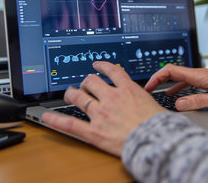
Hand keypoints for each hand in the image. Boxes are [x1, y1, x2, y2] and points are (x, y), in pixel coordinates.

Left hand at [42, 61, 165, 156]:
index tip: (97, 66)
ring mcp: (101, 113)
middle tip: (83, 85)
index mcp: (128, 90)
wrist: (157, 140)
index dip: (102, 66)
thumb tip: (147, 101)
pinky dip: (56, 120)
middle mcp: (112, 98)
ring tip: (69, 94)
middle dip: (86, 82)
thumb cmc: (160, 125)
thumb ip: (144, 99)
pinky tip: (47, 117)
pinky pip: (71, 123)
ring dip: (72, 94)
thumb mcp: (155, 103)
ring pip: (79, 97)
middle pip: (92, 82)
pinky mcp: (94, 131)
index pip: (112, 71)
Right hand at [145, 64, 207, 110]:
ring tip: (156, 93)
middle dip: (157, 80)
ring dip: (165, 83)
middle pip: (171, 72)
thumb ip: (198, 102)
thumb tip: (178, 104)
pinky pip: (185, 82)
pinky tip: (173, 95)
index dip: (157, 77)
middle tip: (147, 90)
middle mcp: (197, 74)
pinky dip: (175, 87)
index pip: (171, 70)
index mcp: (198, 75)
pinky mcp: (204, 81)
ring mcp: (200, 77)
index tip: (148, 86)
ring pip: (177, 77)